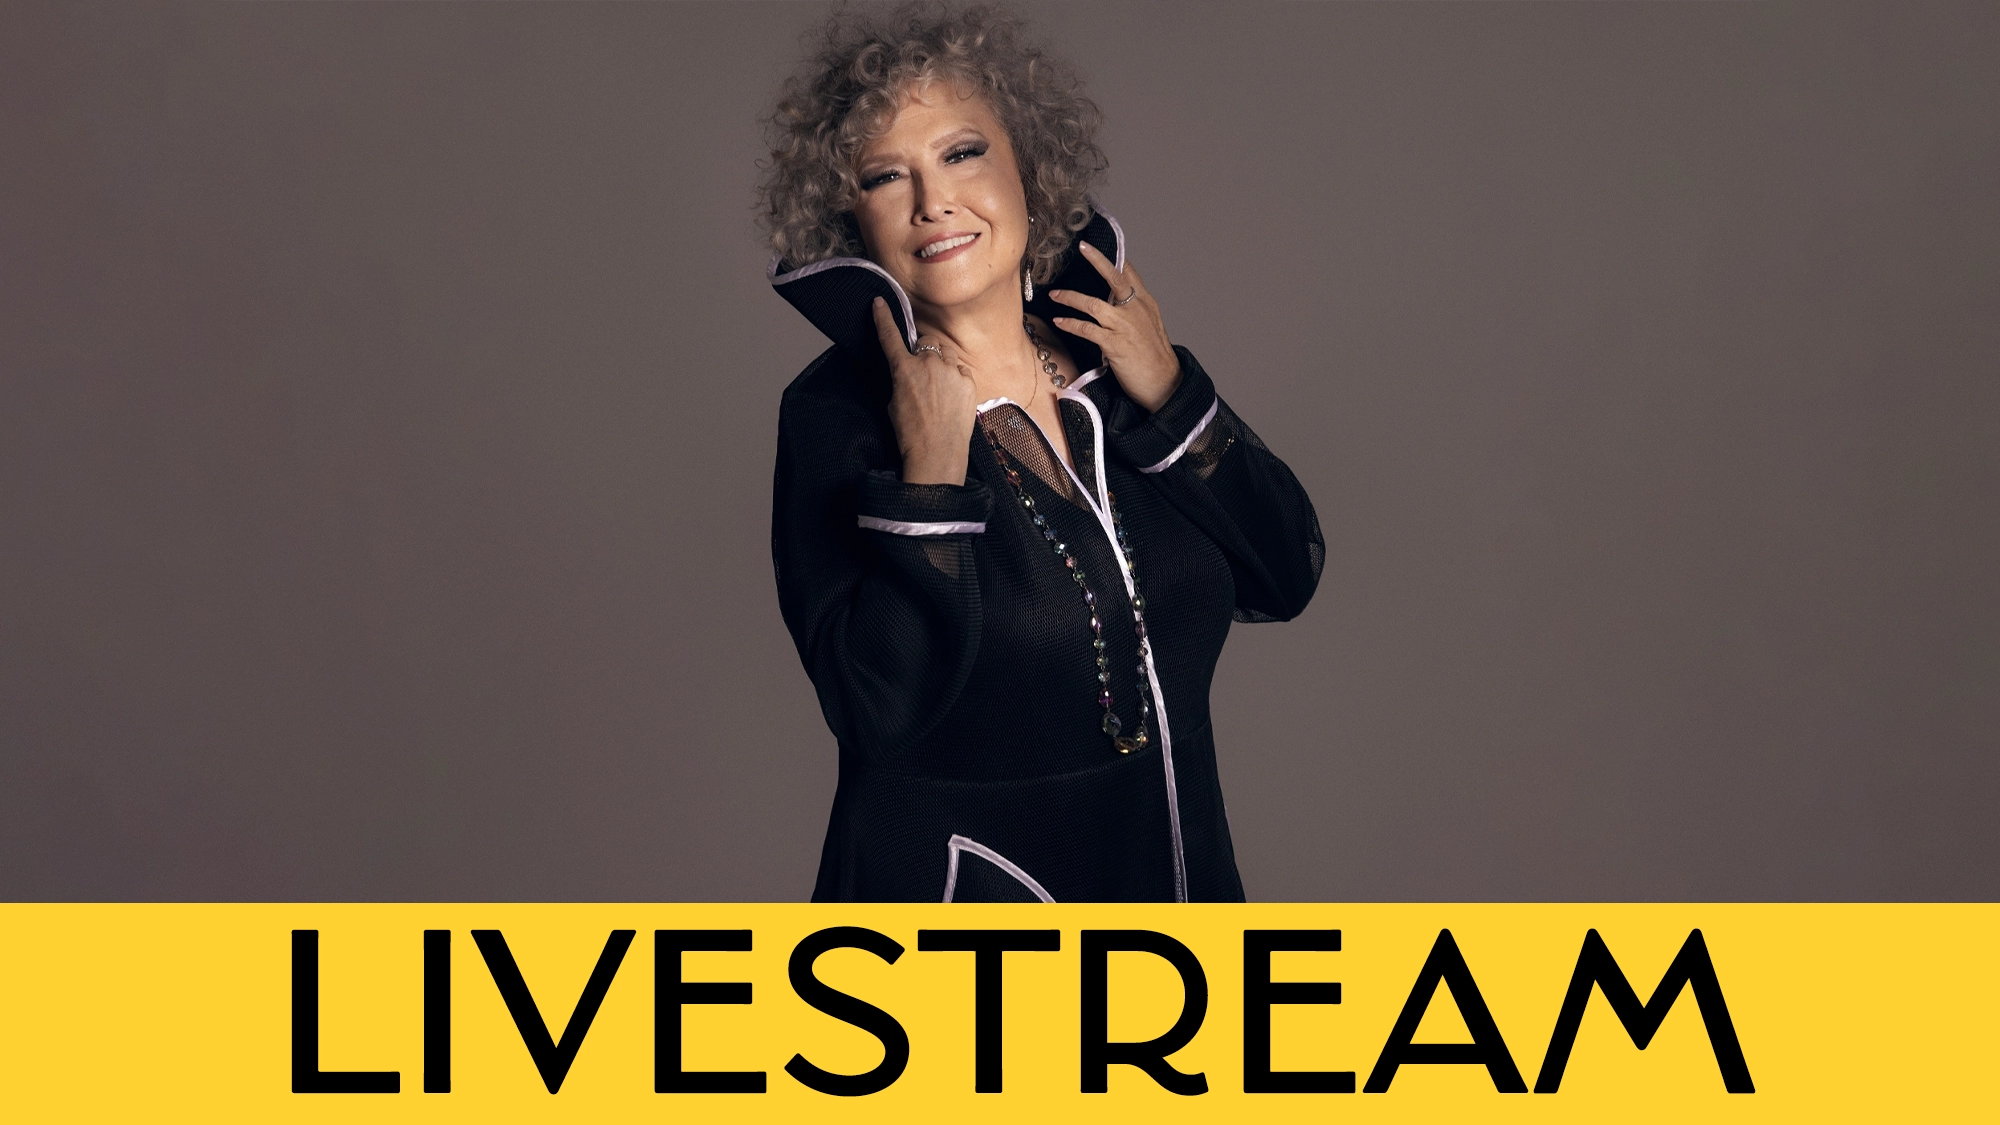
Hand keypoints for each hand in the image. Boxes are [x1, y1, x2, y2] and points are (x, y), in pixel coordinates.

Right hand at [873, 296, 975, 485]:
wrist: (937, 454)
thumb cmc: (912, 434)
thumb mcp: (894, 402)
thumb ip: (902, 379)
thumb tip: (909, 372)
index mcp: (904, 369)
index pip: (890, 336)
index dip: (883, 317)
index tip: (879, 303)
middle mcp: (928, 364)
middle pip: (926, 343)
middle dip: (923, 353)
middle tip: (922, 376)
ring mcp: (951, 371)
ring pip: (945, 353)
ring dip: (940, 363)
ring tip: (938, 389)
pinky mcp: (968, 382)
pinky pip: (960, 369)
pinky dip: (955, 377)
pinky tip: (951, 396)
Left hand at [1049, 242, 1181, 412]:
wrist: (1165, 383)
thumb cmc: (1154, 357)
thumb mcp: (1149, 325)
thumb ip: (1134, 309)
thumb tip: (1115, 300)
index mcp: (1145, 303)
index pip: (1129, 273)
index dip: (1114, 258)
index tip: (1098, 247)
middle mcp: (1136, 310)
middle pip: (1116, 278)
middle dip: (1098, 260)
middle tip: (1083, 247)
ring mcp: (1125, 326)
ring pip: (1094, 304)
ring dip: (1071, 298)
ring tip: (1055, 294)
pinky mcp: (1115, 344)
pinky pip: (1087, 329)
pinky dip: (1071, 324)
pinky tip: (1060, 321)